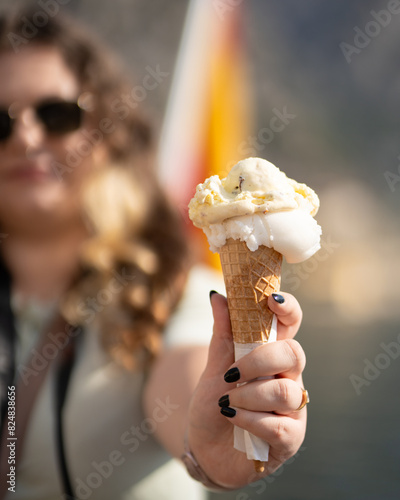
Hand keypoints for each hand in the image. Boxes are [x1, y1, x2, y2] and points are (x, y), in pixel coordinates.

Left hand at [187, 291, 305, 488]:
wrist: (205, 448)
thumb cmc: (215, 403)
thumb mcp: (214, 368)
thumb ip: (222, 335)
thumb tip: (218, 296)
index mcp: (272, 356)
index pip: (291, 325)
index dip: (288, 309)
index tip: (271, 300)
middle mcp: (289, 378)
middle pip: (292, 354)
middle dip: (260, 361)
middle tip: (231, 373)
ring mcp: (293, 409)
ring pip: (285, 392)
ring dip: (248, 396)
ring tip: (225, 402)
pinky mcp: (290, 439)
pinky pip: (278, 425)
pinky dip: (249, 419)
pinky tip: (232, 418)